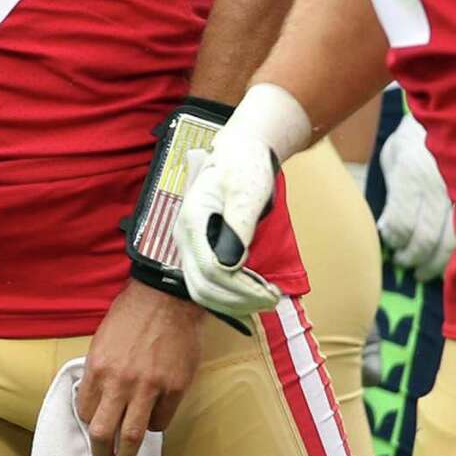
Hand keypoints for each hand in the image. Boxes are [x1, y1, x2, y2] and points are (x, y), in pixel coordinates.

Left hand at [76, 281, 203, 455]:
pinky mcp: (175, 388)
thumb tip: (100, 400)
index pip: (85, 412)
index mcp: (97, 368)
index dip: (89, 426)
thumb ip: (100, 372)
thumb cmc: (132, 314)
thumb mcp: (103, 340)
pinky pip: (162, 421)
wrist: (168, 297)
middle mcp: (120, 382)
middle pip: (104, 433)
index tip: (95, 432)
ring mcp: (149, 387)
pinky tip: (154, 421)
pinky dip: (156, 426)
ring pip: (133, 436)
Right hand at [175, 128, 280, 320]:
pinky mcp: (198, 249)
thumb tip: (231, 265)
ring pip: (202, 291)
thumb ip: (239, 227)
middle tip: (272, 299)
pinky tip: (252, 294)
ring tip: (266, 299)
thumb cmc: (244, 166)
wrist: (237, 153)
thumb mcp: (247, 191)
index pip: (211, 270)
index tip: (270, 291)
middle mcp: (184, 236)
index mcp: (193, 219)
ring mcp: (189, 244)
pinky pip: (207, 283)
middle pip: (203, 287)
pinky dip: (229, 296)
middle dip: (239, 301)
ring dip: (234, 303)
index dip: (241, 288)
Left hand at [376, 113, 455, 280]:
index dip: (395, 242)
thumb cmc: (417, 136)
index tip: (392, 247)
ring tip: (424, 269)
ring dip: (435, 263)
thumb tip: (388, 227)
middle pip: (425, 239)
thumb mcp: (394, 154)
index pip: (400, 224)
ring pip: (450, 243)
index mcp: (411, 174)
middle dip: (413, 259)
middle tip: (408, 265)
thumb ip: (391, 189)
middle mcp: (437, 186)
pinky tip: (449, 258)